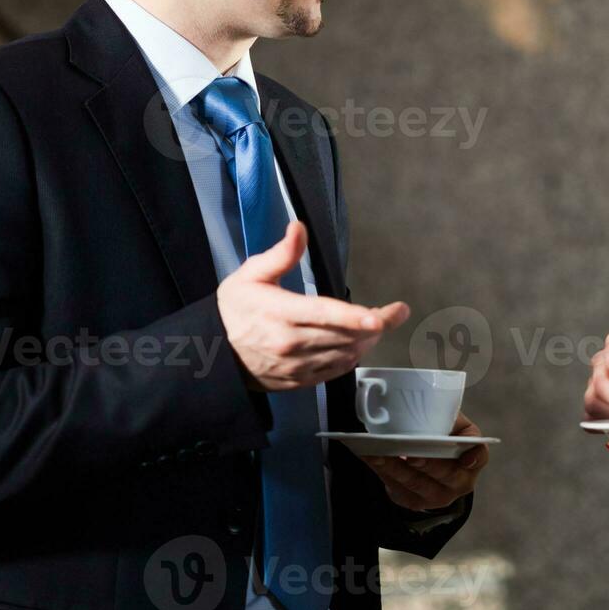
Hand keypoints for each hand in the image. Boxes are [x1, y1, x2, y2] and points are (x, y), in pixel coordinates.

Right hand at [216, 221, 409, 390]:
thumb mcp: (250, 275)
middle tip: (396, 312)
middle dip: (378, 324)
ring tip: (378, 324)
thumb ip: (280, 254)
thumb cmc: (233, 311)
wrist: (212, 354)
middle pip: (344, 336)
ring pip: (344, 355)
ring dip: (367, 340)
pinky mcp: (298, 381)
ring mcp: (295, 365)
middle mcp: (291, 343)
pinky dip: (352, 357)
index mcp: (280, 313)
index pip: (325, 314)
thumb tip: (299, 228)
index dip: (356, 317)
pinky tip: (358, 344)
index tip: (382, 315)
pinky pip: (334, 372)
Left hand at [360, 412, 487, 510]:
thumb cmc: (441, 436)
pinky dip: (382, 471)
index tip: (465, 458)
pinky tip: (371, 457)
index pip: (479, 456)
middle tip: (410, 453)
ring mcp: (437, 496)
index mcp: (472, 459)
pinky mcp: (413, 502)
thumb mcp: (450, 425)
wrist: (429, 464)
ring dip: (395, 467)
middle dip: (427, 464)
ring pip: (416, 483)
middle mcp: (459, 482)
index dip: (474, 457)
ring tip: (379, 452)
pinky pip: (396, 487)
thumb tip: (423, 405)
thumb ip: (445, 416)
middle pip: (445, 474)